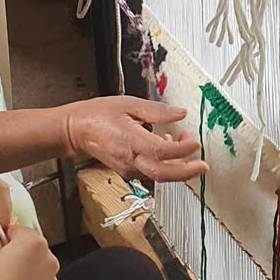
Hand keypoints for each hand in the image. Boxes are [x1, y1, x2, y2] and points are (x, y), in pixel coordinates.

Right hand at [62, 97, 204, 183]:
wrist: (76, 130)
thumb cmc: (98, 115)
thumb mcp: (129, 104)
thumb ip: (157, 111)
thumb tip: (180, 113)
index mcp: (130, 141)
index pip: (163, 151)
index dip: (182, 149)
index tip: (195, 142)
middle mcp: (130, 159)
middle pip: (163, 174)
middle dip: (187, 171)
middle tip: (203, 166)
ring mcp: (128, 167)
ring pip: (159, 175)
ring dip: (177, 164)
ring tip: (185, 145)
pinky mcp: (127, 170)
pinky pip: (151, 171)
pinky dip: (164, 163)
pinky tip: (167, 146)